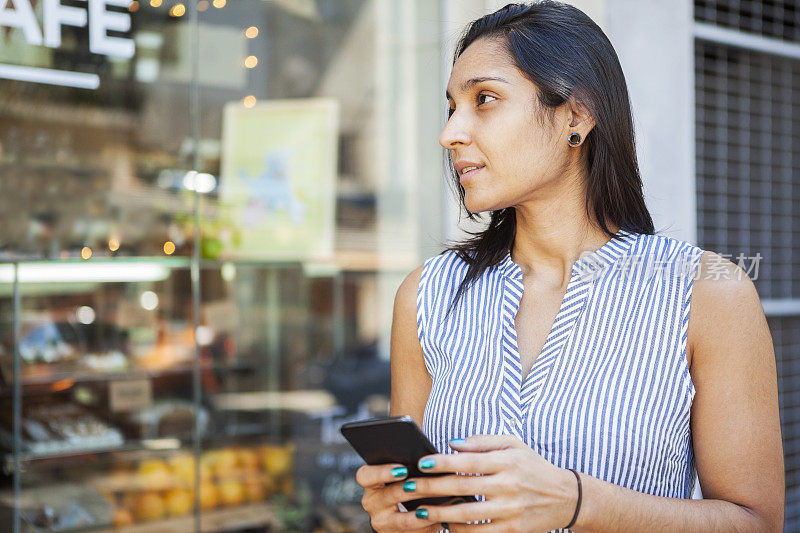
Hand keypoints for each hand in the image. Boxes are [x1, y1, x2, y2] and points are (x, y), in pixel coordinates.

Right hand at [355, 462, 444, 531]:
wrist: (401, 515)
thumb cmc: (405, 483)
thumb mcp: (400, 475)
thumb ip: (407, 466)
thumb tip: (429, 460)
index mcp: (370, 483)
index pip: (365, 476)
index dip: (382, 472)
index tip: (403, 469)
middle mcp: (371, 503)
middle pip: (390, 495)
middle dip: (413, 489)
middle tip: (430, 484)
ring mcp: (382, 522)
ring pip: (404, 519)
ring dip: (425, 511)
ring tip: (444, 503)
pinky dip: (430, 525)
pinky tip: (444, 518)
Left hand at [398, 434, 577, 531]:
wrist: (566, 497)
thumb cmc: (533, 466)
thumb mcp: (514, 445)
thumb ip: (483, 442)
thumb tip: (452, 444)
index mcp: (507, 462)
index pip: (468, 462)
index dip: (442, 462)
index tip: (421, 462)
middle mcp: (508, 486)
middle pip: (462, 487)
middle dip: (431, 488)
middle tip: (407, 487)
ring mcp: (510, 511)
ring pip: (467, 515)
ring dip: (439, 513)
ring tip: (419, 510)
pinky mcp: (512, 530)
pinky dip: (459, 530)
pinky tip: (444, 524)